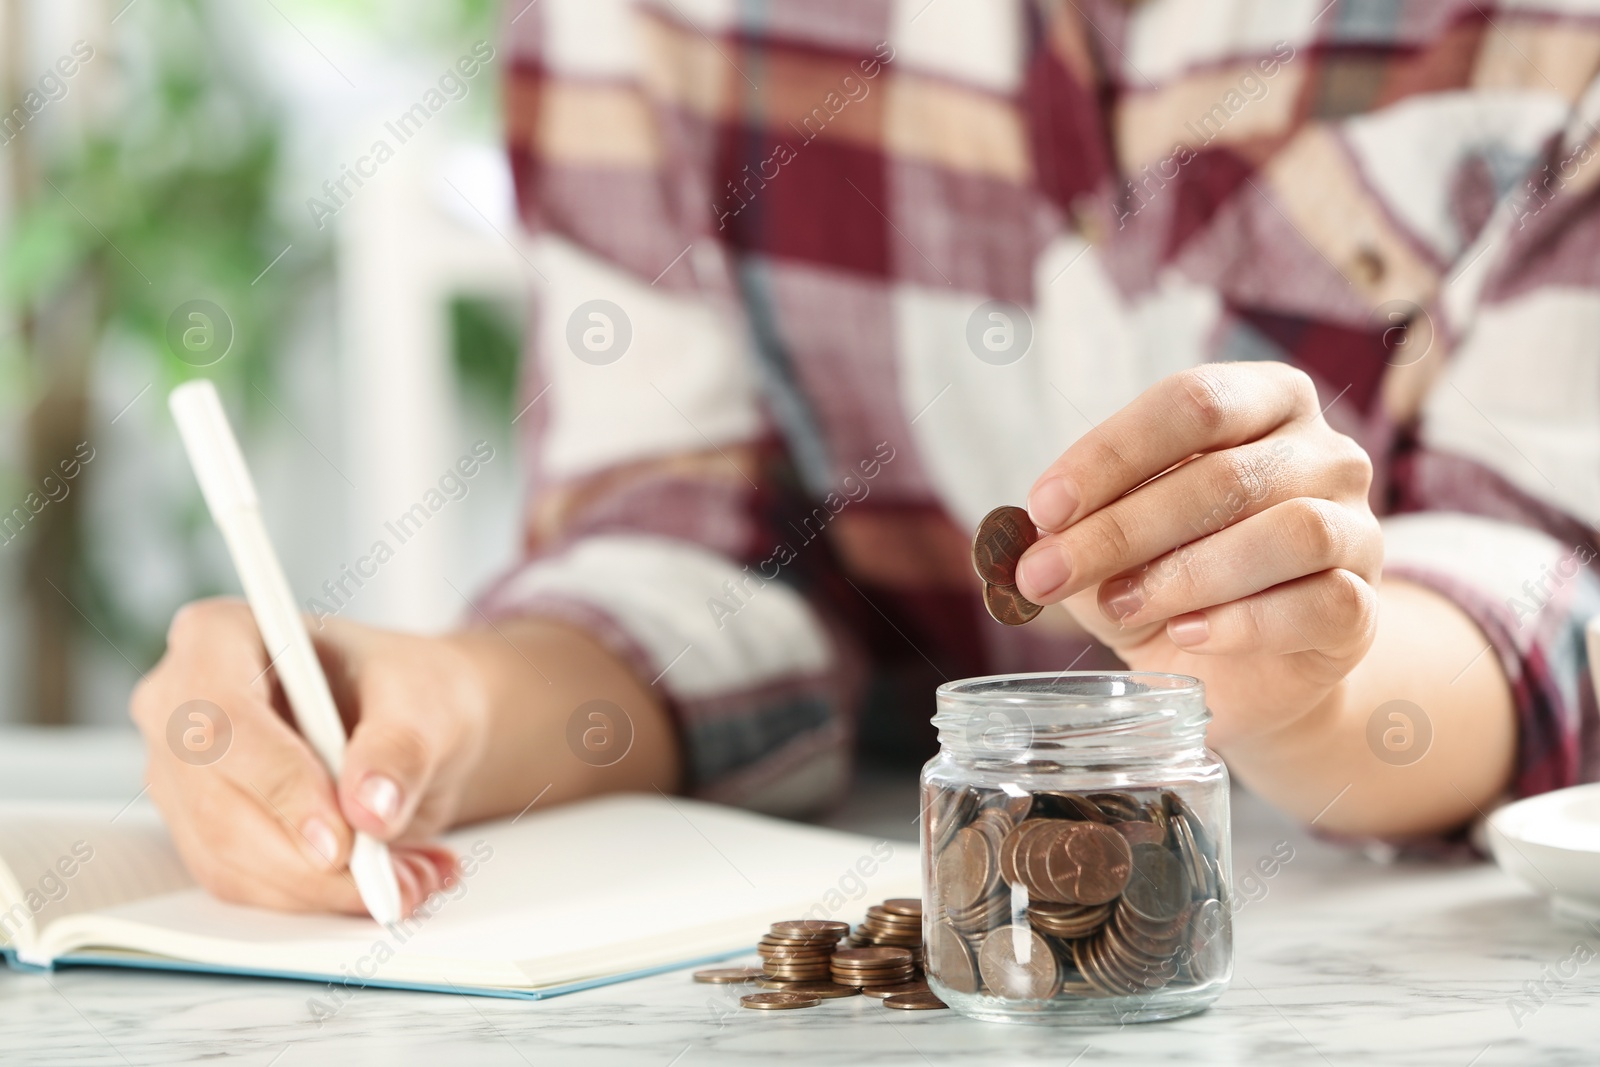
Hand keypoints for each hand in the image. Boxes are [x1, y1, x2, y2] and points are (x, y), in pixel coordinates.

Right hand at [130, 599, 489, 914]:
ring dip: (324, 889)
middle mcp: (180, 706)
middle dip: (311, 859)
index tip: (341, 838)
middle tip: (393, 878)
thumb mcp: (425, 700)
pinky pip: (246, 885)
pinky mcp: (203, 831)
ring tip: (410, 878)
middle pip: (218, 804)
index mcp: (219, 638)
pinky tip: (384, 882)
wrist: (414, 723)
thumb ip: (401, 747)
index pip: (221, 719)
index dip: (277, 784)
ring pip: (229, 858)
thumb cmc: (406, 688)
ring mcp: (182, 775)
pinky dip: (318, 898)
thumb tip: (371, 808)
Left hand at [1014, 362, 1380, 746]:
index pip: (1192, 402)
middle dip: (1121, 528)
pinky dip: (1242, 621)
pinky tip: (1186, 636)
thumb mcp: (1113, 546)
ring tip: (1119, 607)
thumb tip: (1030, 533)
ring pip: (1287, 531)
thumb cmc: (1170, 580)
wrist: (1240, 671)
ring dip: (1185, 573)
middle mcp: (1324, 453)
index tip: (1044, 507)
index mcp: (1264, 402)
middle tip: (1048, 573)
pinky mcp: (1363, 608)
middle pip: (1225, 473)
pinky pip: (1319, 602)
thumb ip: (1079, 528)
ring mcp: (1356, 528)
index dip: (1112, 453)